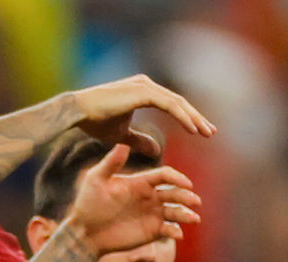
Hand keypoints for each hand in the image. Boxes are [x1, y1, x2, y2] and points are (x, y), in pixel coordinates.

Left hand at [66, 144, 201, 254]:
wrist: (84, 231)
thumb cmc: (88, 203)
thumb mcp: (96, 180)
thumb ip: (110, 163)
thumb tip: (122, 142)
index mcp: (141, 182)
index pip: (165, 175)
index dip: (177, 178)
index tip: (185, 183)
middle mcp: (151, 196)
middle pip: (175, 193)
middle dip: (186, 196)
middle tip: (194, 201)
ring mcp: (153, 214)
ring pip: (176, 211)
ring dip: (186, 214)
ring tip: (194, 218)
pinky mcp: (152, 231)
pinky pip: (169, 230)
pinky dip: (176, 231)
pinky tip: (177, 234)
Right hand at [71, 74, 215, 154]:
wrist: (77, 112)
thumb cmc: (94, 121)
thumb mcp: (121, 135)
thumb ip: (139, 141)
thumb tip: (157, 150)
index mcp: (142, 91)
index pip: (171, 105)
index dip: (186, 118)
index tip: (199, 132)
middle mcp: (146, 85)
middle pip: (178, 102)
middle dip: (195, 118)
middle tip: (210, 132)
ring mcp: (146, 86)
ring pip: (177, 103)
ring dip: (193, 118)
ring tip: (206, 133)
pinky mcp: (143, 92)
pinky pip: (170, 105)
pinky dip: (182, 117)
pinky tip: (192, 129)